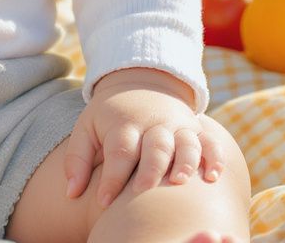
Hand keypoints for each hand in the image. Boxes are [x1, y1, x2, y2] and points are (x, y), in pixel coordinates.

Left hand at [63, 68, 224, 208]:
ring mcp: (177, 125)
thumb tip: (70, 194)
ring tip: (179, 183)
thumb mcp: (86, 127)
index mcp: (123, 124)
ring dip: (185, 162)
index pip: (118, 151)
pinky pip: (210, 142)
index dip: (111, 178)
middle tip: (141, 193)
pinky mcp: (195, 129)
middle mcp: (152, 124)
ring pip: (185, 144)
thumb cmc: (109, 116)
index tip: (103, 202)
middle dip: (149, 170)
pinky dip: (214, 158)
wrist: (140, 81)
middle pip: (154, 147)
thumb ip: (76, 159)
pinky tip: (213, 177)